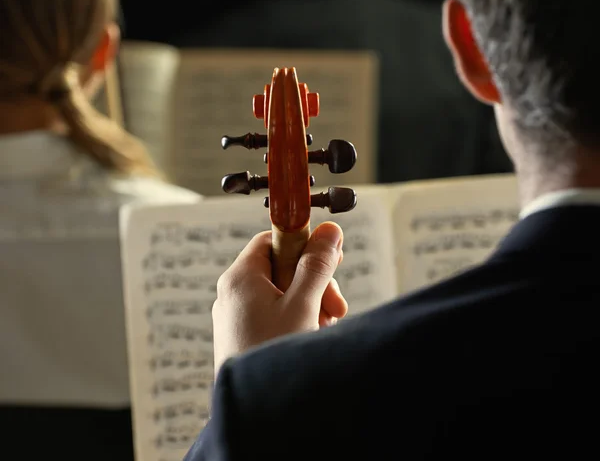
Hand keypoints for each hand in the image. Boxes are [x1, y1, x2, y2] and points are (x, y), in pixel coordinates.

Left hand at [212, 222, 347, 374]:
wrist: (253, 414)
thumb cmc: (273, 355)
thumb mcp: (303, 305)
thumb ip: (316, 265)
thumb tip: (329, 229)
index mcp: (240, 277)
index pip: (272, 239)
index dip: (303, 244)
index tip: (330, 259)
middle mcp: (233, 293)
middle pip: (280, 267)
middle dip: (313, 283)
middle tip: (335, 306)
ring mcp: (236, 317)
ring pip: (281, 293)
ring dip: (309, 304)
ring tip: (323, 327)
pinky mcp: (243, 336)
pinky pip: (273, 315)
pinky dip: (296, 320)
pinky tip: (310, 337)